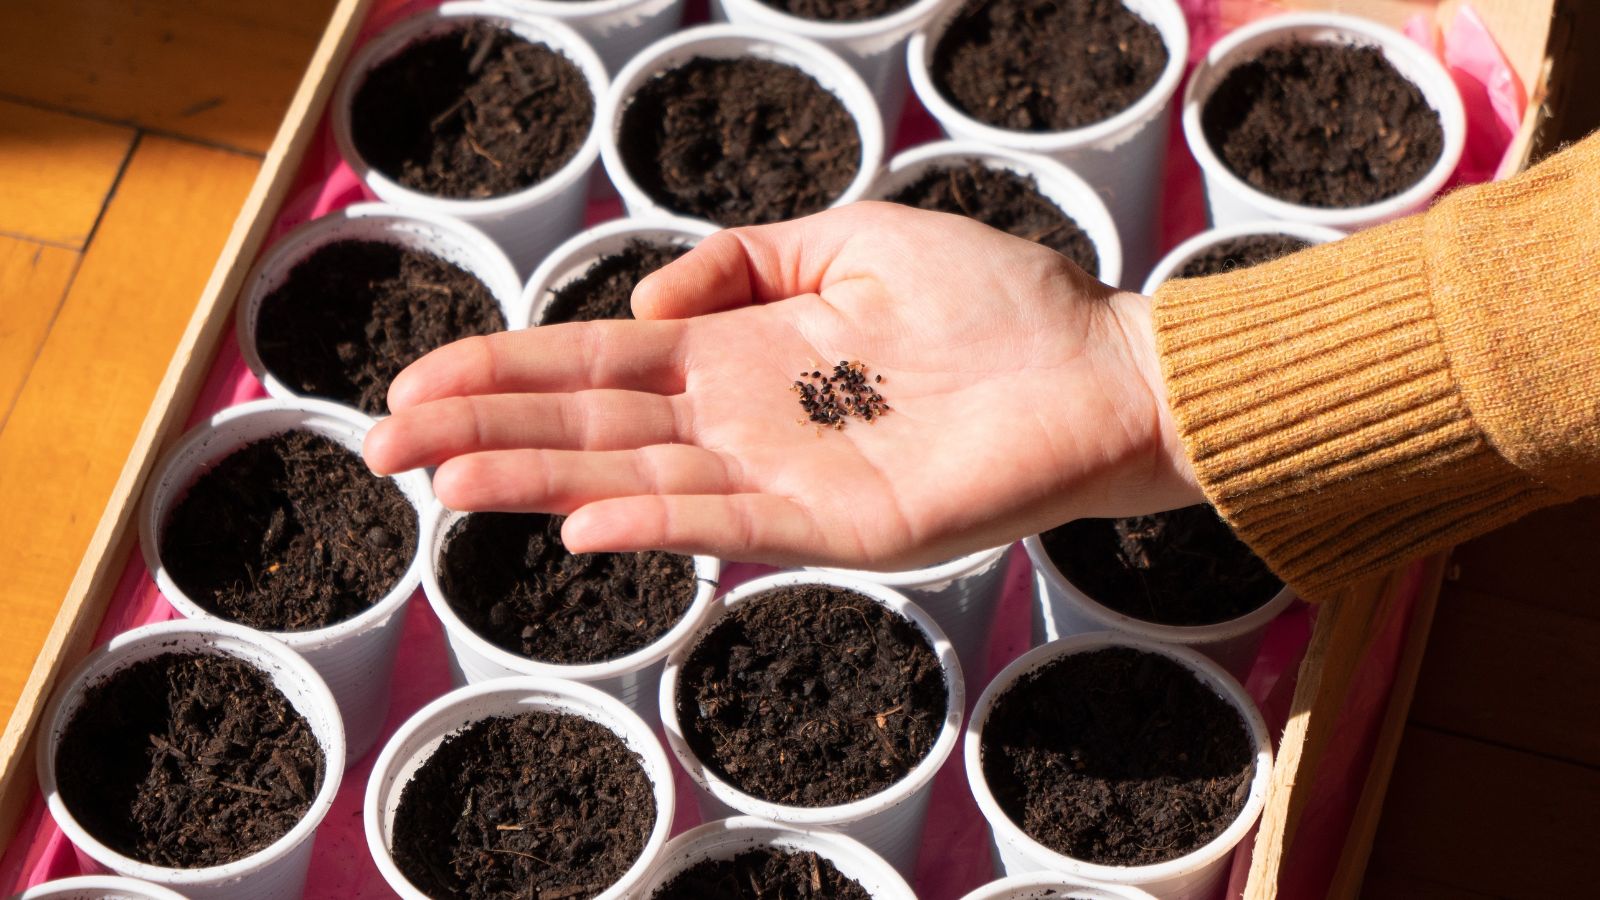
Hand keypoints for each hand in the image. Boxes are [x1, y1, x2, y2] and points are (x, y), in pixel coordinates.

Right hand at [363, 202, 1201, 568]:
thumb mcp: (846, 240)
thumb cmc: (991, 301)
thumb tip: (646, 301)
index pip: (599, 363)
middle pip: (593, 425)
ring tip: (444, 481)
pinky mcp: (843, 523)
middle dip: (486, 431)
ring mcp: (787, 477)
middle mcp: (746, 420)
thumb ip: (739, 260)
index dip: (507, 369)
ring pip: (638, 479)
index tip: (418, 377)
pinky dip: (658, 525)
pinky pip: (733, 521)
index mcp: (741, 353)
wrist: (1097, 367)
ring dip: (539, 482)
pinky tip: (582, 524)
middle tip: (381, 444)